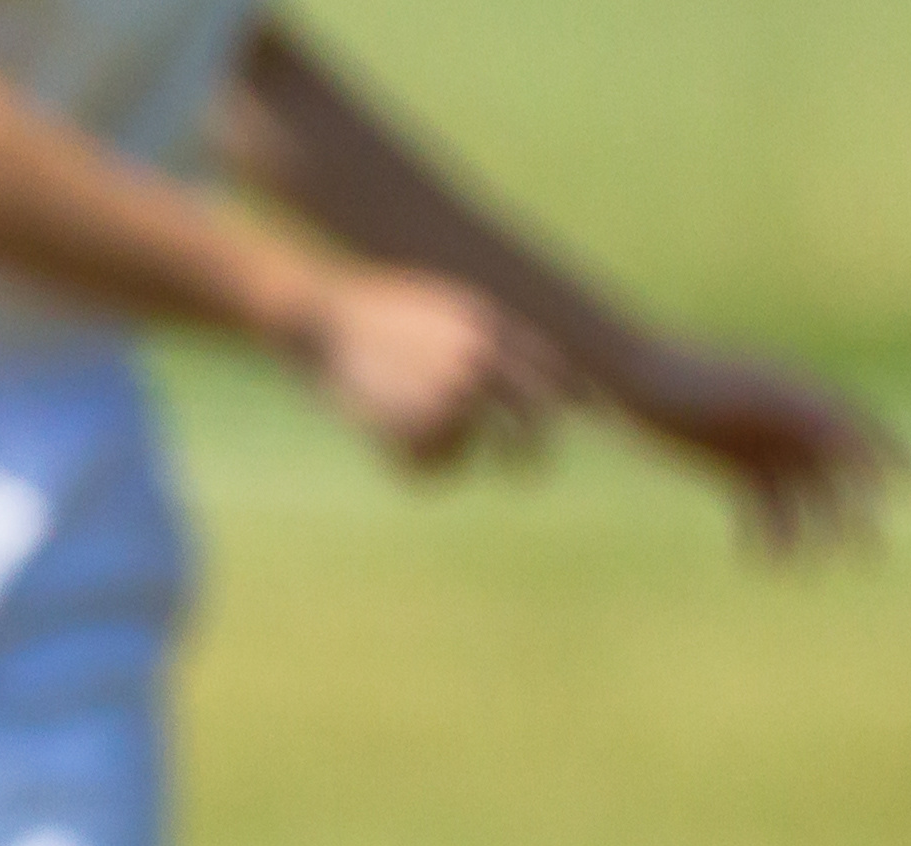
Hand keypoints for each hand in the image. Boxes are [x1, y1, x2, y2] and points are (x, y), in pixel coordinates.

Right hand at [288, 263, 562, 472]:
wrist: (321, 315)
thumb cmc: (375, 312)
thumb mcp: (442, 309)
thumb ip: (486, 338)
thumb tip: (536, 372)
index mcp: (490, 327)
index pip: (552, 371)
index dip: (573, 395)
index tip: (589, 413)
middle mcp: (483, 359)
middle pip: (535, 423)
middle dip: (534, 453)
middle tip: (522, 471)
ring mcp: (456, 390)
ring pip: (469, 447)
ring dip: (438, 446)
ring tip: (392, 415)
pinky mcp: (426, 419)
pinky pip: (433, 463)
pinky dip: (406, 457)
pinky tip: (376, 425)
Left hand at [602, 337, 904, 554]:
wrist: (627, 374)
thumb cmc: (691, 377)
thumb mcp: (753, 396)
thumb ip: (808, 417)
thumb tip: (857, 447)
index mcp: (800, 394)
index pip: (859, 427)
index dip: (890, 455)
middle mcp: (787, 421)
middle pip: (837, 474)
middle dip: (854, 515)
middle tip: (870, 555)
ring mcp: (760, 445)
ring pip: (800, 499)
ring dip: (807, 535)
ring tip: (802, 570)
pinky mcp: (730, 466)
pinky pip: (762, 508)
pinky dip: (766, 536)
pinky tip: (758, 561)